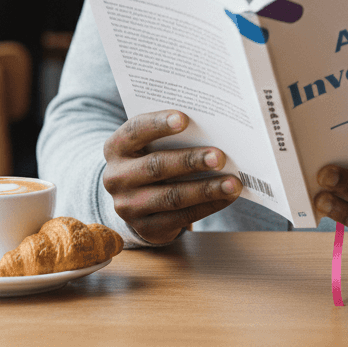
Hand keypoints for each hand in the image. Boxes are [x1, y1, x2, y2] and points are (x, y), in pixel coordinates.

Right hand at [102, 110, 242, 243]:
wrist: (134, 198)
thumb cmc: (150, 157)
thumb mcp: (148, 144)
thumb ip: (168, 135)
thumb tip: (211, 128)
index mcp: (115, 147)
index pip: (136, 130)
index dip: (158, 124)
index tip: (184, 118)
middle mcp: (116, 177)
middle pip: (156, 166)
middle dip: (191, 161)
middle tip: (220, 156)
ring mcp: (128, 206)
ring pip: (172, 196)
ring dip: (206, 189)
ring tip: (232, 183)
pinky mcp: (146, 228)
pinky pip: (181, 217)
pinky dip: (208, 206)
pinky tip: (226, 197)